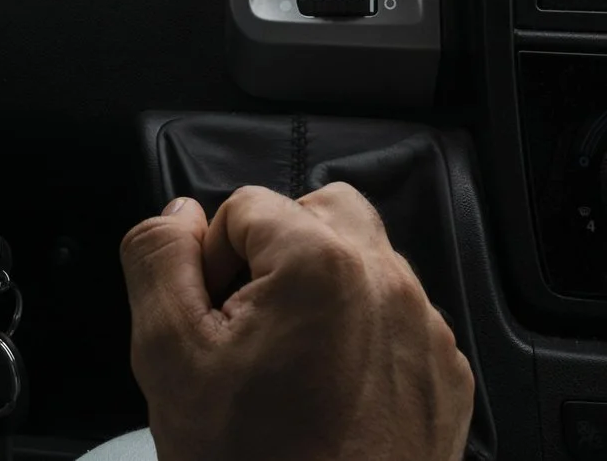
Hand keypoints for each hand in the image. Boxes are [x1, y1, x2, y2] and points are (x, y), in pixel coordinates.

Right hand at [120, 184, 474, 460]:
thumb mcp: (169, 359)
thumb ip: (159, 262)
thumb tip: (177, 214)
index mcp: (320, 262)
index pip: (247, 207)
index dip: (212, 263)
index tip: (214, 326)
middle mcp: (387, 281)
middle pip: (323, 213)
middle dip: (279, 254)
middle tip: (249, 329)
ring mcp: (426, 331)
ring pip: (366, 266)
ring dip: (324, 294)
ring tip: (289, 371)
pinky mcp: (447, 377)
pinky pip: (400, 324)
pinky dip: (364, 341)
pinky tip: (332, 399)